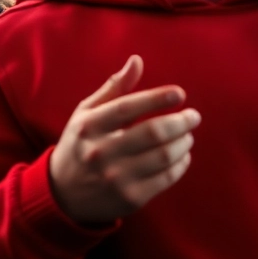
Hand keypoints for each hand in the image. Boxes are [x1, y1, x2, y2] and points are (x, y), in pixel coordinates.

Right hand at [49, 55, 201, 225]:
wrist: (64, 192)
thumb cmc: (80, 144)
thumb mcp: (87, 113)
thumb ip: (114, 89)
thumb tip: (137, 60)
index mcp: (88, 126)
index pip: (127, 107)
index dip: (157, 98)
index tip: (179, 94)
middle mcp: (100, 151)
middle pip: (153, 133)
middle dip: (181, 122)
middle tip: (193, 116)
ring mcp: (115, 177)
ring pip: (164, 156)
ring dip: (184, 143)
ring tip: (187, 135)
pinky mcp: (130, 198)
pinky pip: (166, 178)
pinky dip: (181, 164)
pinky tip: (182, 155)